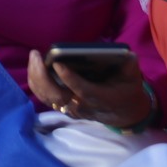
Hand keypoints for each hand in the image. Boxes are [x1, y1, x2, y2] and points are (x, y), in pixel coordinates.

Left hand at [27, 49, 152, 127]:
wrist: (123, 113)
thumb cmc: (126, 91)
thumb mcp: (132, 78)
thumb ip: (129, 66)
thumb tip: (125, 53)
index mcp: (100, 98)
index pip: (82, 90)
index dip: (69, 78)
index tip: (57, 63)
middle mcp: (83, 106)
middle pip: (57, 96)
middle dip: (43, 76)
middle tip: (36, 54)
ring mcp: (71, 109)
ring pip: (47, 97)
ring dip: (36, 78)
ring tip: (34, 57)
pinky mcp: (63, 107)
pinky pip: (45, 97)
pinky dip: (36, 82)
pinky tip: (33, 66)